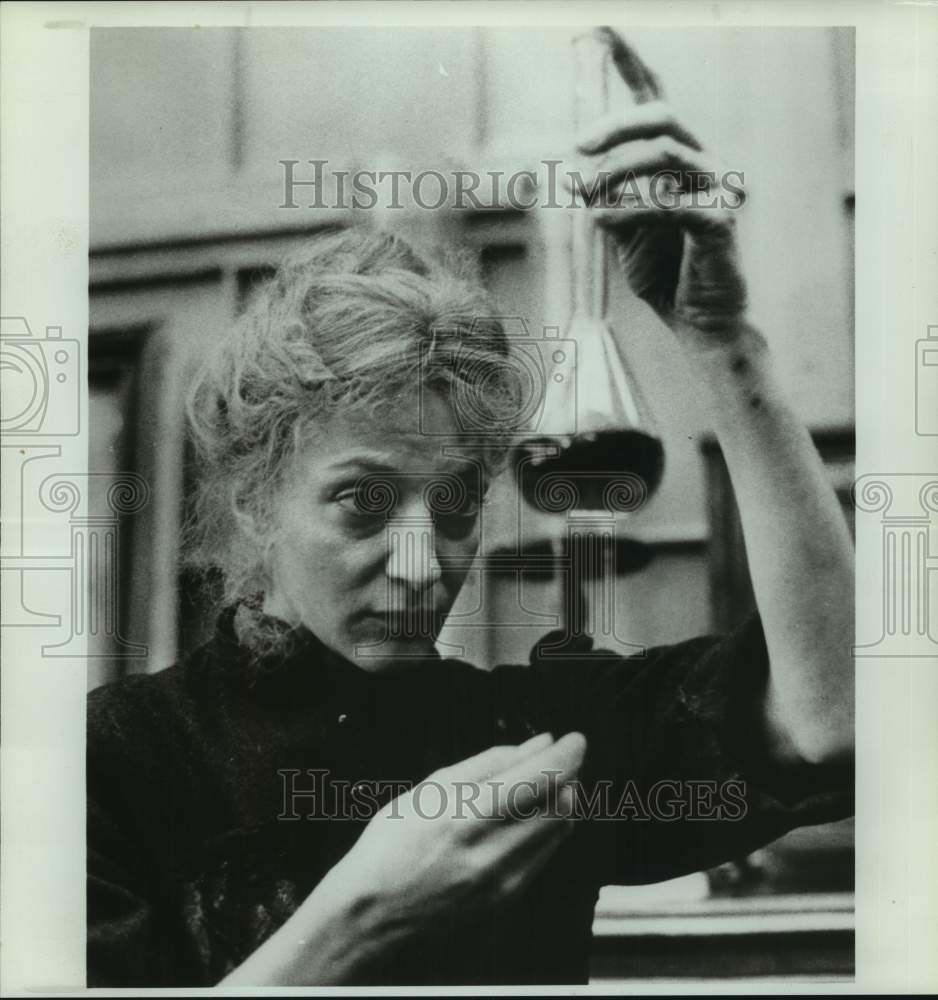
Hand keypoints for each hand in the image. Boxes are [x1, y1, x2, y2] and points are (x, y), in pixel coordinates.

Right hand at [325, 732, 585, 941]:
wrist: (374, 911)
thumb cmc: (393, 841)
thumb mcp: (433, 787)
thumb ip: (490, 763)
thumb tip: (538, 743)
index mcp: (468, 816)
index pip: (541, 778)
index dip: (567, 754)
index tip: (574, 738)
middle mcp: (493, 852)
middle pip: (559, 803)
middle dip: (567, 773)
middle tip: (555, 757)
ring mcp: (505, 881)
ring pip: (559, 829)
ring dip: (560, 799)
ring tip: (538, 783)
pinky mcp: (508, 898)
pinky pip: (545, 853)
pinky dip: (546, 826)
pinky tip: (526, 816)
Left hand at [576, 29, 748, 341]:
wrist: (695, 320)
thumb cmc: (663, 271)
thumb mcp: (622, 228)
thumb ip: (607, 195)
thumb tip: (579, 173)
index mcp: (681, 157)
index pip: (658, 100)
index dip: (631, 63)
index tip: (600, 31)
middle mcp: (706, 163)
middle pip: (662, 117)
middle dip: (615, 126)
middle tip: (577, 147)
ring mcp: (719, 188)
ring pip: (664, 155)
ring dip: (614, 172)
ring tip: (583, 196)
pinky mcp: (721, 221)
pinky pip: (670, 202)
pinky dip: (629, 209)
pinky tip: (602, 221)